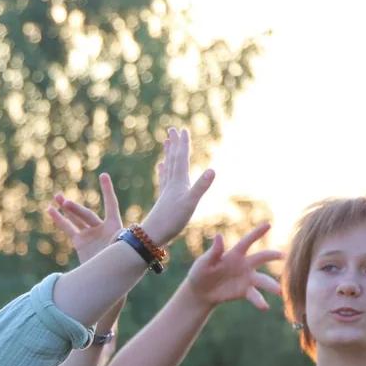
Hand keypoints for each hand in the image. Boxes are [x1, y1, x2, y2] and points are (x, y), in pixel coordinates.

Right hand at [47, 173, 122, 263]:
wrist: (109, 278)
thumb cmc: (118, 265)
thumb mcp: (119, 251)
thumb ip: (113, 242)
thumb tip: (113, 240)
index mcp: (115, 227)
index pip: (110, 204)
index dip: (107, 190)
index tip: (103, 175)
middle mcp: (102, 228)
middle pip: (87, 215)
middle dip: (75, 209)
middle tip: (64, 203)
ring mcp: (90, 234)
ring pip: (76, 219)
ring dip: (66, 208)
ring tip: (56, 197)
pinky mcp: (80, 242)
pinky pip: (68, 228)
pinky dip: (59, 220)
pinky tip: (50, 210)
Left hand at [138, 128, 214, 248]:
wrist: (152, 236)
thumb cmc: (172, 221)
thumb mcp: (190, 203)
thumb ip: (201, 187)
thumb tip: (212, 170)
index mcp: (178, 182)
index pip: (181, 159)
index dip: (182, 144)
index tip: (182, 130)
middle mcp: (171, 184)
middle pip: (173, 160)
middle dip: (174, 144)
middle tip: (172, 130)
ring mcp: (167, 192)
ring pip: (168, 168)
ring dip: (169, 155)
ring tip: (166, 143)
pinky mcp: (164, 200)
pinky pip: (164, 180)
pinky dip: (164, 171)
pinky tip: (161, 167)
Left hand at [182, 222, 280, 311]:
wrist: (200, 292)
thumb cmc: (201, 272)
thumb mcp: (204, 263)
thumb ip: (214, 252)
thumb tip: (219, 236)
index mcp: (235, 254)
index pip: (247, 242)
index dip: (257, 233)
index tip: (268, 224)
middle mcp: (245, 264)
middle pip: (261, 258)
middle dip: (272, 256)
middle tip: (283, 255)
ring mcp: (247, 278)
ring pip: (263, 280)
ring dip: (271, 285)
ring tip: (279, 291)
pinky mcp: (245, 291)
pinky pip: (255, 295)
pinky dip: (260, 301)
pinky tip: (264, 307)